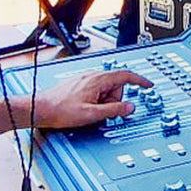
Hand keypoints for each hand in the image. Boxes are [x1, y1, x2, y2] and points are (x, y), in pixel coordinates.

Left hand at [31, 69, 152, 130]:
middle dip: (114, 101)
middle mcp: (91, 76)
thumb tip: (130, 107)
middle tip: (101, 112)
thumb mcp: (92, 115)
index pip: (125, 75)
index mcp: (97, 80)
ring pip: (106, 91)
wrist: (41, 109)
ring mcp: (85, 80)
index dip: (139, 80)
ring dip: (104, 103)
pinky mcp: (80, 85)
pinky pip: (97, 92)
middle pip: (116, 86)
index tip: (148, 84)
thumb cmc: (61, 110)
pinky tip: (85, 109)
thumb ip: (114, 110)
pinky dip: (97, 101)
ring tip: (89, 111)